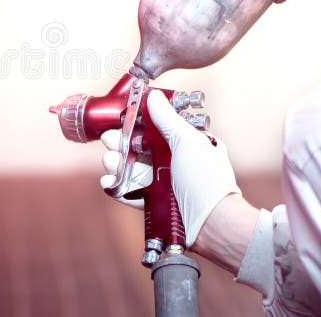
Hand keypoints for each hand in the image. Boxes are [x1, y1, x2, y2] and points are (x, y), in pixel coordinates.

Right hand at [100, 89, 240, 247]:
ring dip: (118, 163)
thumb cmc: (206, 180)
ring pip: (133, 169)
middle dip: (122, 142)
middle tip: (110, 139)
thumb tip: (153, 97)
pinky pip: (131, 192)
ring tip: (109, 160)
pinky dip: (118, 186)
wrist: (212, 223)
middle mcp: (175, 163)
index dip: (139, 124)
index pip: (158, 130)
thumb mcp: (188, 142)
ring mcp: (164, 184)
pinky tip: (108, 180)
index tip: (124, 119)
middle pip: (140, 149)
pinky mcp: (154, 203)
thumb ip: (167, 120)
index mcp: (187, 146)